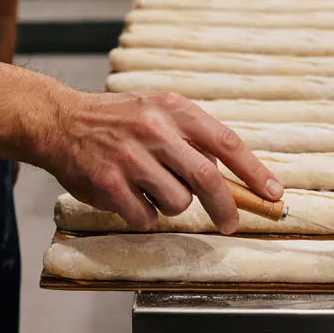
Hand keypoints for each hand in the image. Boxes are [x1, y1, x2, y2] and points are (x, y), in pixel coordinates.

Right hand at [37, 90, 282, 232]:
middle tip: (230, 223)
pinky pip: (145, 217)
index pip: (226, 141)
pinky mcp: (108, 184)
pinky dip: (144, 216)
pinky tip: (130, 198)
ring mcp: (130, 158)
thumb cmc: (118, 120)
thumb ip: (192, 137)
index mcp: (173, 109)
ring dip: (173, 205)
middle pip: (207, 178)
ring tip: (153, 190)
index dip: (254, 171)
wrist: (61, 122)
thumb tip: (234, 176)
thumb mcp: (158, 111)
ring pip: (177, 202)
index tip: (272, 194)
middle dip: (226, 207)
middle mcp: (154, 130)